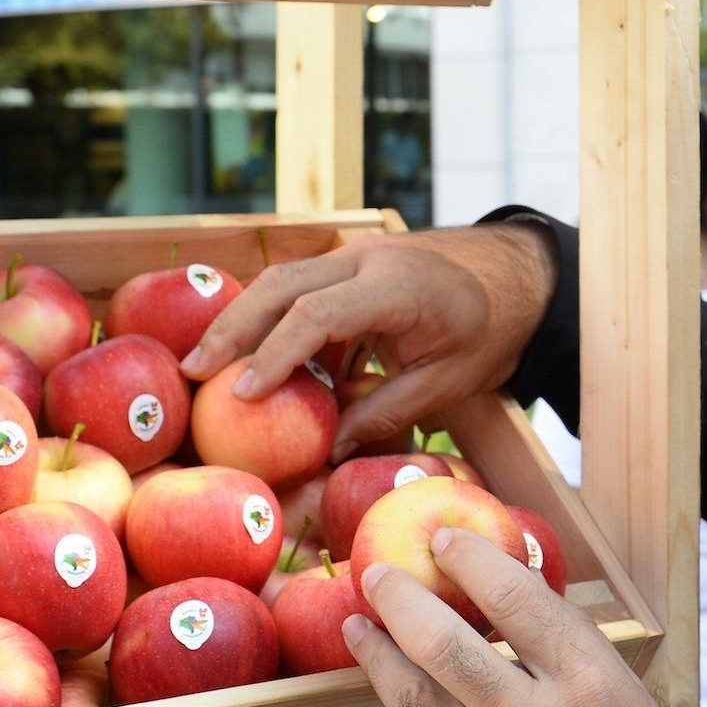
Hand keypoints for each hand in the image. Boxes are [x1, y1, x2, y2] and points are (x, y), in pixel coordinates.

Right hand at [183, 223, 557, 459]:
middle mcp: (366, 259)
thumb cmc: (486, 333)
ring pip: (282, 280)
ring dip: (242, 320)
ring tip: (206, 366)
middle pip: (282, 285)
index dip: (276, 354)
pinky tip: (253, 361)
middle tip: (193, 371)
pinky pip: (300, 288)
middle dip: (233, 327)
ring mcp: (354, 255)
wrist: (512, 275)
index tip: (243, 392)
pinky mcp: (347, 264)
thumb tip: (326, 451)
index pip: (318, 314)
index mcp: (396, 286)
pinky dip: (273, 321)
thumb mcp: (445, 382)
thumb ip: (385, 412)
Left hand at [345, 529, 693, 706]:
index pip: (515, 599)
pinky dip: (400, 699)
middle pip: (444, 646)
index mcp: (585, 678)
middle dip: (400, 600)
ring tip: (357, 623)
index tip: (442, 538)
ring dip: (376, 654)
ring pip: (413, 699)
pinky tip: (388, 675)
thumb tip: (497, 571)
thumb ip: (557, 631)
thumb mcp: (616, 676)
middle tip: (376, 572)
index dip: (469, 558)